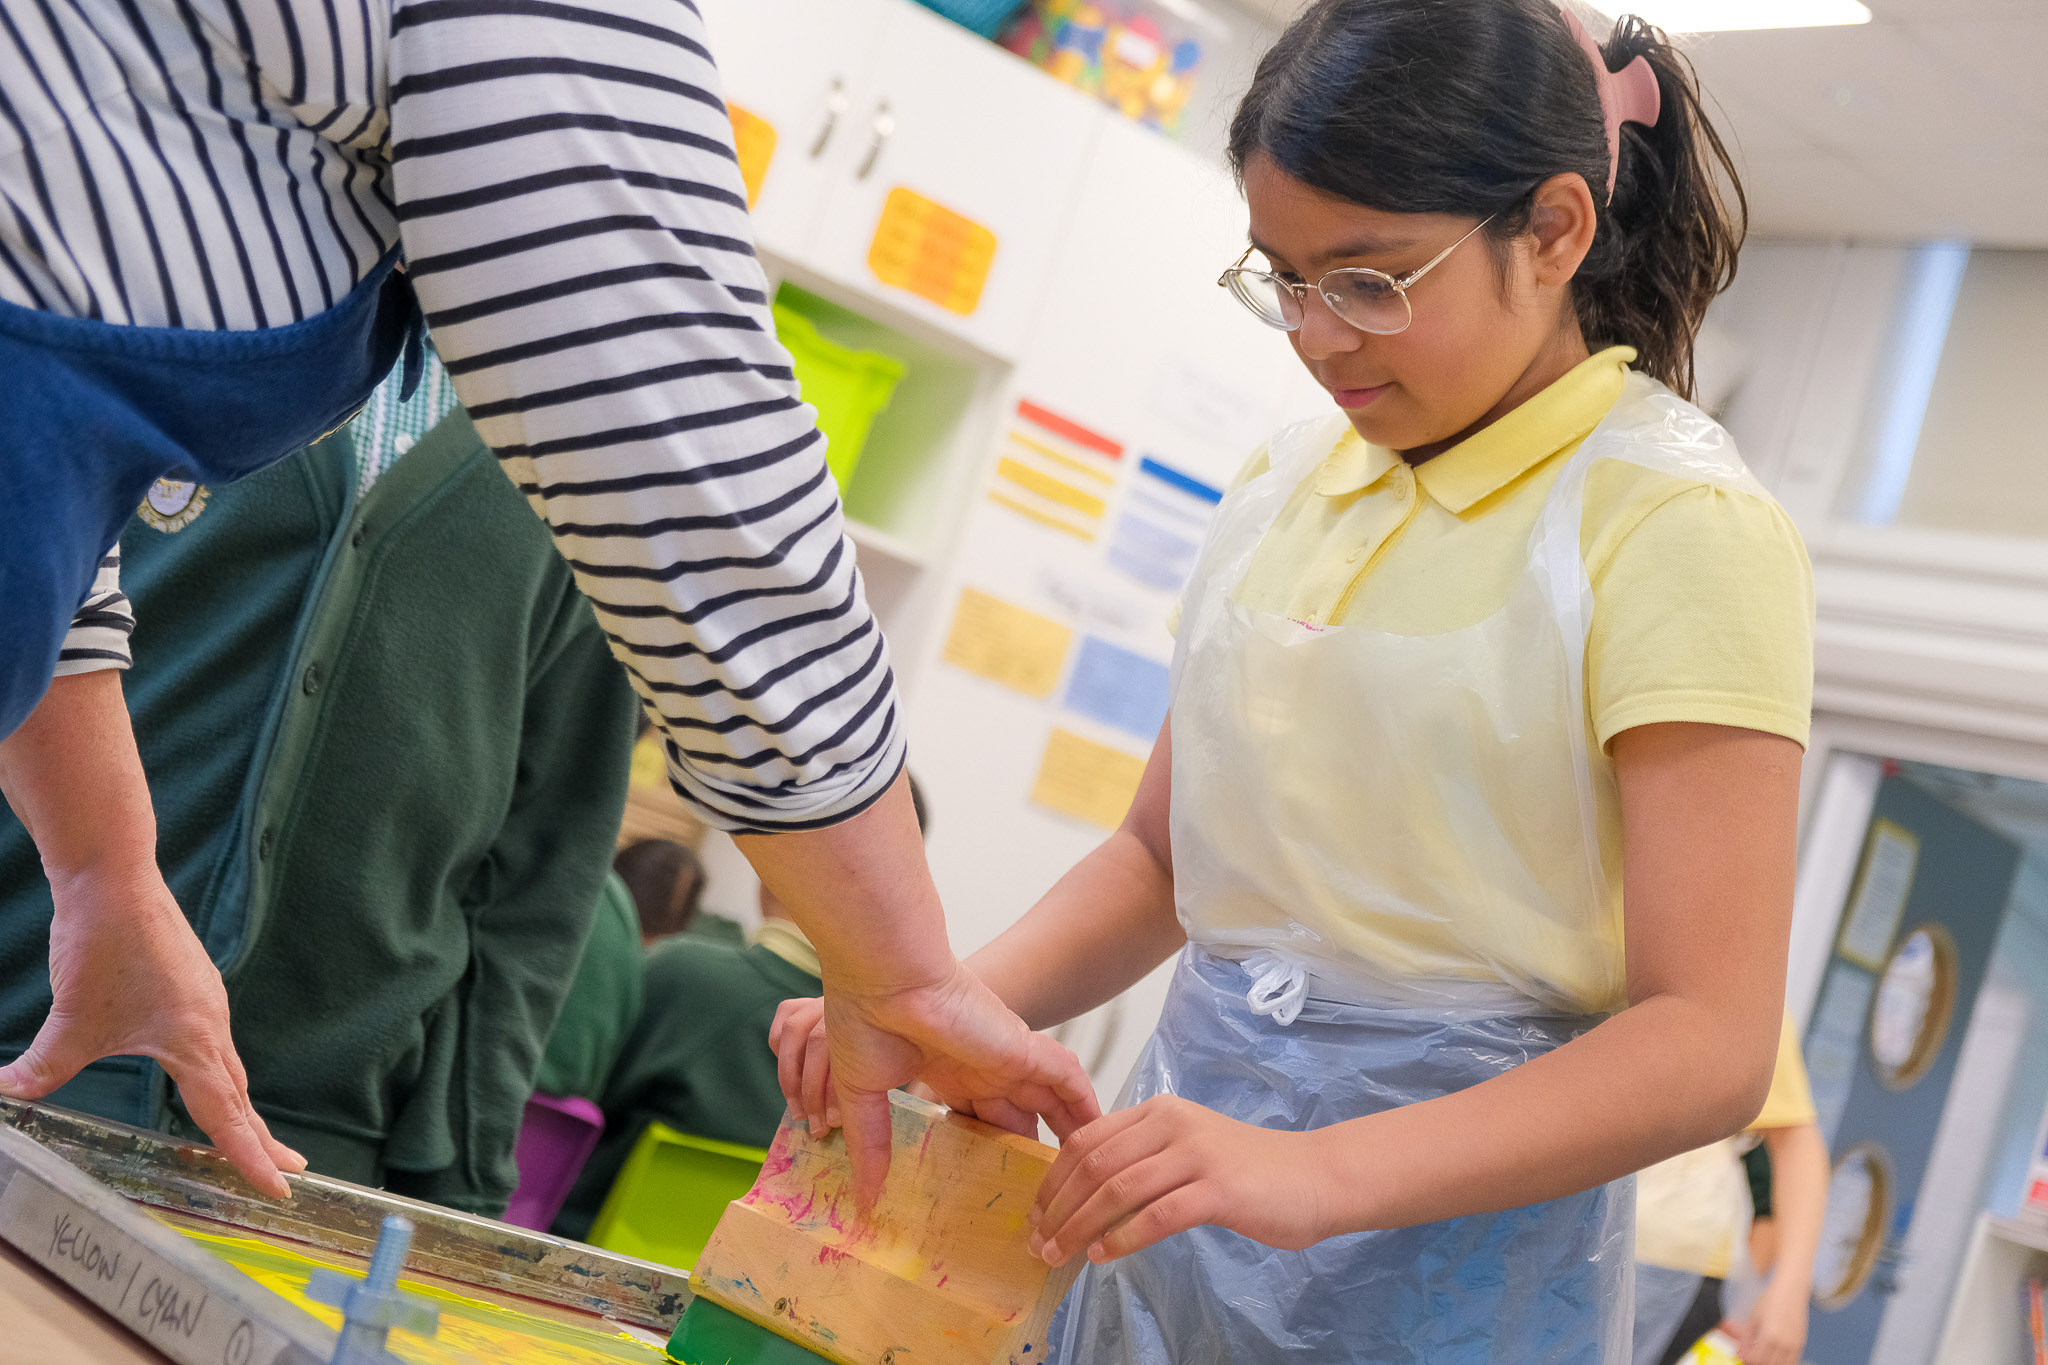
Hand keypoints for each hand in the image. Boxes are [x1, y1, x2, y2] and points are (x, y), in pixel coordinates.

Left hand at [0, 860, 303, 1198]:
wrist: (116, 878)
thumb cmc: (102, 944)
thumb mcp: (70, 1017)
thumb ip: (43, 1067)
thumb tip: (8, 1097)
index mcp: (194, 1040)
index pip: (229, 1114)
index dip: (251, 1156)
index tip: (279, 1188)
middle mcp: (212, 1024)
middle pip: (242, 1095)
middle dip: (262, 1138)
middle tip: (288, 1173)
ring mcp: (207, 1003)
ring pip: (229, 1068)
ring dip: (240, 1106)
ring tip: (248, 1135)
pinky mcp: (194, 987)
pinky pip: (215, 1044)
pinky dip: (219, 1074)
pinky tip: (204, 1076)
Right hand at [768, 965, 1101, 1202]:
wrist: (885, 977)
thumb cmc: (866, 1019)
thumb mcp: (863, 1093)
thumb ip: (870, 1145)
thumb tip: (863, 1198)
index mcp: (941, 1070)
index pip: (971, 1117)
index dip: (981, 1149)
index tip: (984, 1186)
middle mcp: (978, 1065)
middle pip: (1014, 1116)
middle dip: (1024, 1152)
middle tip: (1038, 1201)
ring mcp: (1005, 1058)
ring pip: (1049, 1103)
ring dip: (1064, 1137)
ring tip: (1081, 1180)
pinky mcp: (1026, 1050)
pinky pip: (1070, 1085)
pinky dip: (1086, 1111)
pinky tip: (1101, 1142)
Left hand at [1028, 1095, 1327, 1266]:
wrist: (1314, 1176)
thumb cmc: (1249, 1170)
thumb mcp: (1186, 1148)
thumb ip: (1142, 1159)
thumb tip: (1085, 1194)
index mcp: (1158, 1112)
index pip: (1087, 1139)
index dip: (1053, 1178)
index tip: (1037, 1213)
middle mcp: (1171, 1124)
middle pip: (1094, 1165)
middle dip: (1058, 1207)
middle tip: (1039, 1241)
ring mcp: (1195, 1154)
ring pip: (1117, 1190)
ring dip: (1080, 1227)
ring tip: (1060, 1254)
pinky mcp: (1217, 1189)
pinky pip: (1156, 1215)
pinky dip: (1123, 1238)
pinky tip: (1103, 1256)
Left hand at [1729, 1275, 1808, 1364]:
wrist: (1790, 1291)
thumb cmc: (1771, 1300)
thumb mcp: (1754, 1317)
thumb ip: (1747, 1336)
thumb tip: (1742, 1349)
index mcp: (1769, 1336)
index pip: (1756, 1358)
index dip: (1747, 1357)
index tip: (1741, 1354)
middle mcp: (1783, 1343)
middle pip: (1768, 1363)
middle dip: (1757, 1361)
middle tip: (1750, 1355)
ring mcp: (1794, 1344)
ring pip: (1781, 1364)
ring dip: (1770, 1362)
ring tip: (1761, 1355)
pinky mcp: (1801, 1342)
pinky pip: (1793, 1360)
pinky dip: (1782, 1361)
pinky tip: (1774, 1356)